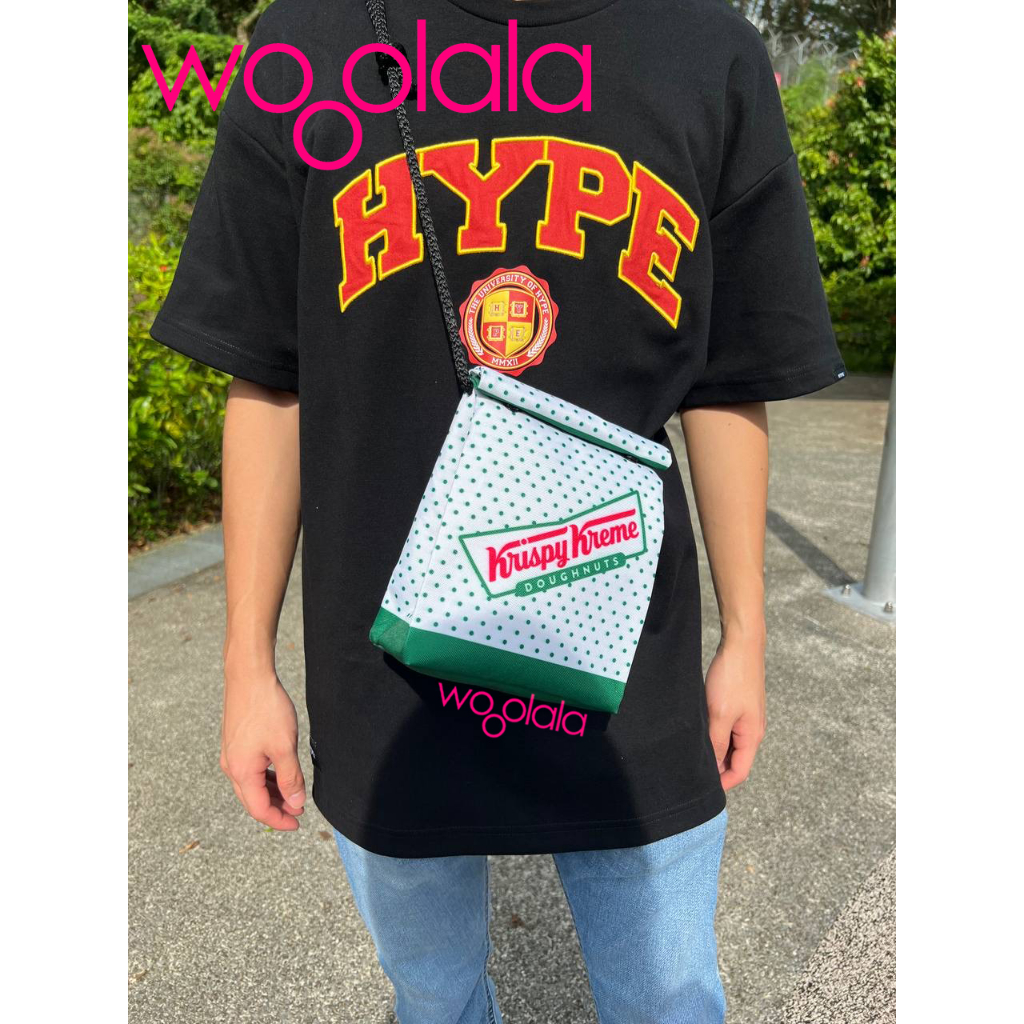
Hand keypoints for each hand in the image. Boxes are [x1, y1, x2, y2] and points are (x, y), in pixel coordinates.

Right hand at [220, 667, 305, 830]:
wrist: (249, 676)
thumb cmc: (266, 709)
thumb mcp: (285, 747)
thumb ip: (291, 778)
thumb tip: (295, 803)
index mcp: (242, 772)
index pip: (259, 809)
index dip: (279, 820)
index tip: (298, 822)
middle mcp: (232, 766)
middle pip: (253, 799)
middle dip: (276, 808)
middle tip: (298, 810)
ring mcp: (232, 754)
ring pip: (252, 784)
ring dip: (272, 792)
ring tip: (293, 794)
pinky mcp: (236, 742)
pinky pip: (250, 769)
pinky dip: (266, 777)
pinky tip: (281, 773)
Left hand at [705, 635, 766, 791]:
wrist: (741, 645)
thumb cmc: (732, 678)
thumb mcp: (719, 715)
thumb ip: (717, 743)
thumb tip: (714, 768)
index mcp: (752, 736)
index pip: (740, 772)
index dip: (722, 783)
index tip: (701, 787)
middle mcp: (753, 730)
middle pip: (736, 759)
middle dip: (717, 767)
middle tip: (692, 767)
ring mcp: (747, 717)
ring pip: (730, 743)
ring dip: (715, 749)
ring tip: (693, 748)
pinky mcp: (740, 705)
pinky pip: (728, 728)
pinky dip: (715, 733)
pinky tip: (700, 728)